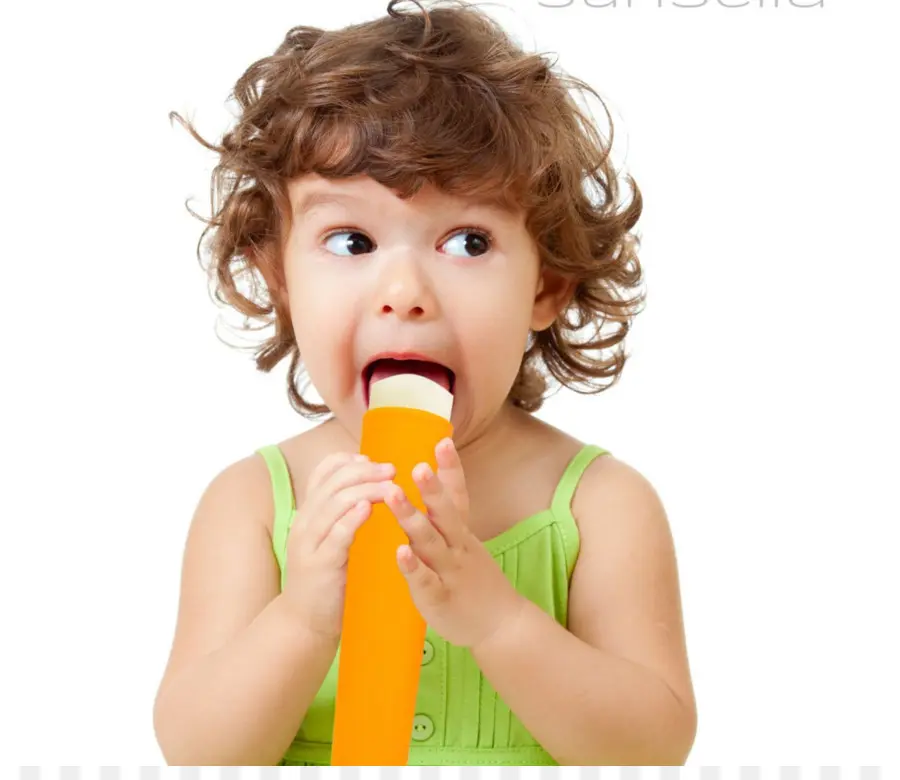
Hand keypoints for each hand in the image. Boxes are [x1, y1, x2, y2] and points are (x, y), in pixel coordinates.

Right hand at [282, 452, 395, 640]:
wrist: (304, 624)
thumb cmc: (326, 580)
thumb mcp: (330, 540)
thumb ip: (343, 516)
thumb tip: (371, 492)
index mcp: (310, 512)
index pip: (324, 471)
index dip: (350, 460)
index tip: (374, 460)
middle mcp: (306, 521)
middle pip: (334, 481)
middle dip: (366, 471)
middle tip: (393, 470)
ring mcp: (310, 543)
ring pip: (336, 502)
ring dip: (366, 489)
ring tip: (391, 485)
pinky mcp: (320, 565)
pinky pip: (335, 535)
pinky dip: (351, 519)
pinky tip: (368, 509)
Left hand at [387, 437, 525, 649]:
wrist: (501, 626)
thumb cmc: (475, 580)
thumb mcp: (464, 543)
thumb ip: (443, 520)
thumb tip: (424, 487)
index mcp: (461, 532)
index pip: (458, 495)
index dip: (450, 469)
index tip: (442, 440)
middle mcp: (458, 547)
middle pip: (444, 513)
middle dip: (430, 488)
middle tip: (415, 465)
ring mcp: (450, 571)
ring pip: (430, 541)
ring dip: (411, 518)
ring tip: (393, 495)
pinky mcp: (440, 597)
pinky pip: (425, 580)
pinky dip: (412, 566)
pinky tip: (398, 553)